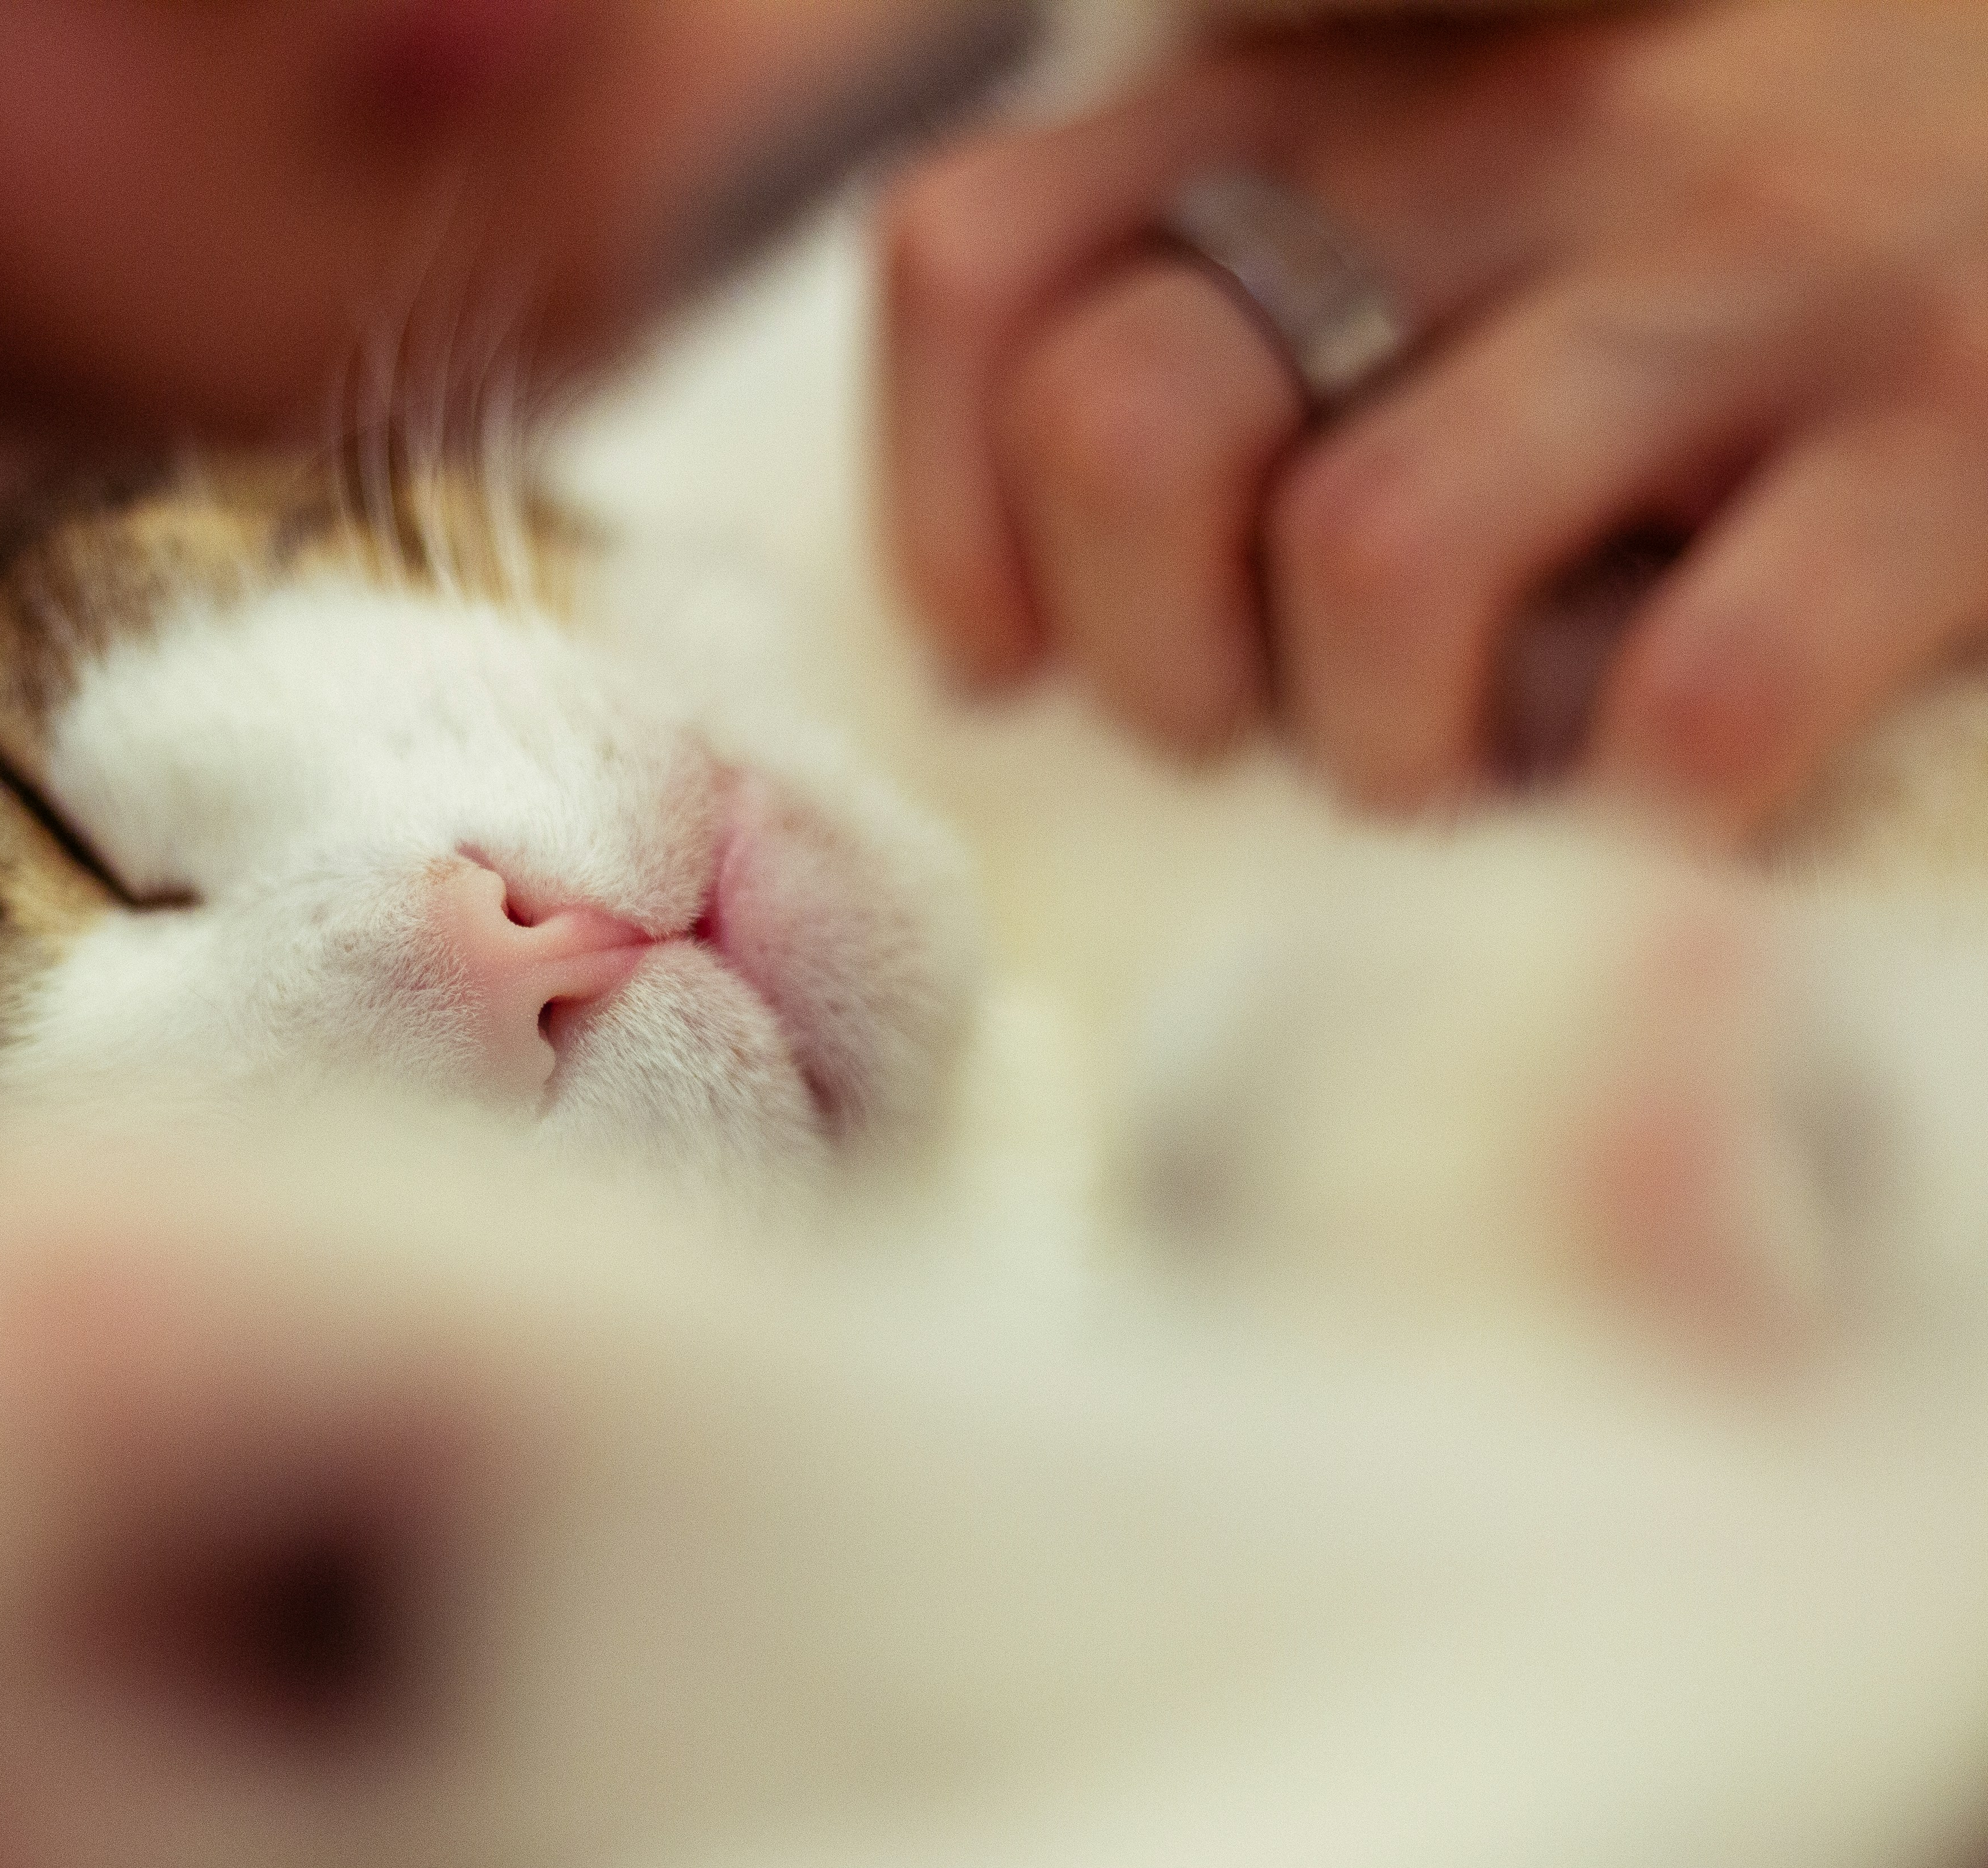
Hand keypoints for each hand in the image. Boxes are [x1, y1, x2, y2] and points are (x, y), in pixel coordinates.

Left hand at [880, 0, 1987, 838]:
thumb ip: (1231, 302)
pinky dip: (1640, 811)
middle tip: (1252, 729)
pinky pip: (1702, 689)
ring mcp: (1747, 270)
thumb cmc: (1713, 231)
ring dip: (1377, 748)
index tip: (1015, 652)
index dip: (944, 506)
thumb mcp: (1429, 199)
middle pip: (1128, 420)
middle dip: (1147, 652)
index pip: (977, 259)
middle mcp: (1515, 146)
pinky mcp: (1962, 425)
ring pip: (1375, 552)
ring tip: (1453, 776)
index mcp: (1341, 93)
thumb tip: (1017, 603)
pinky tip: (1656, 807)